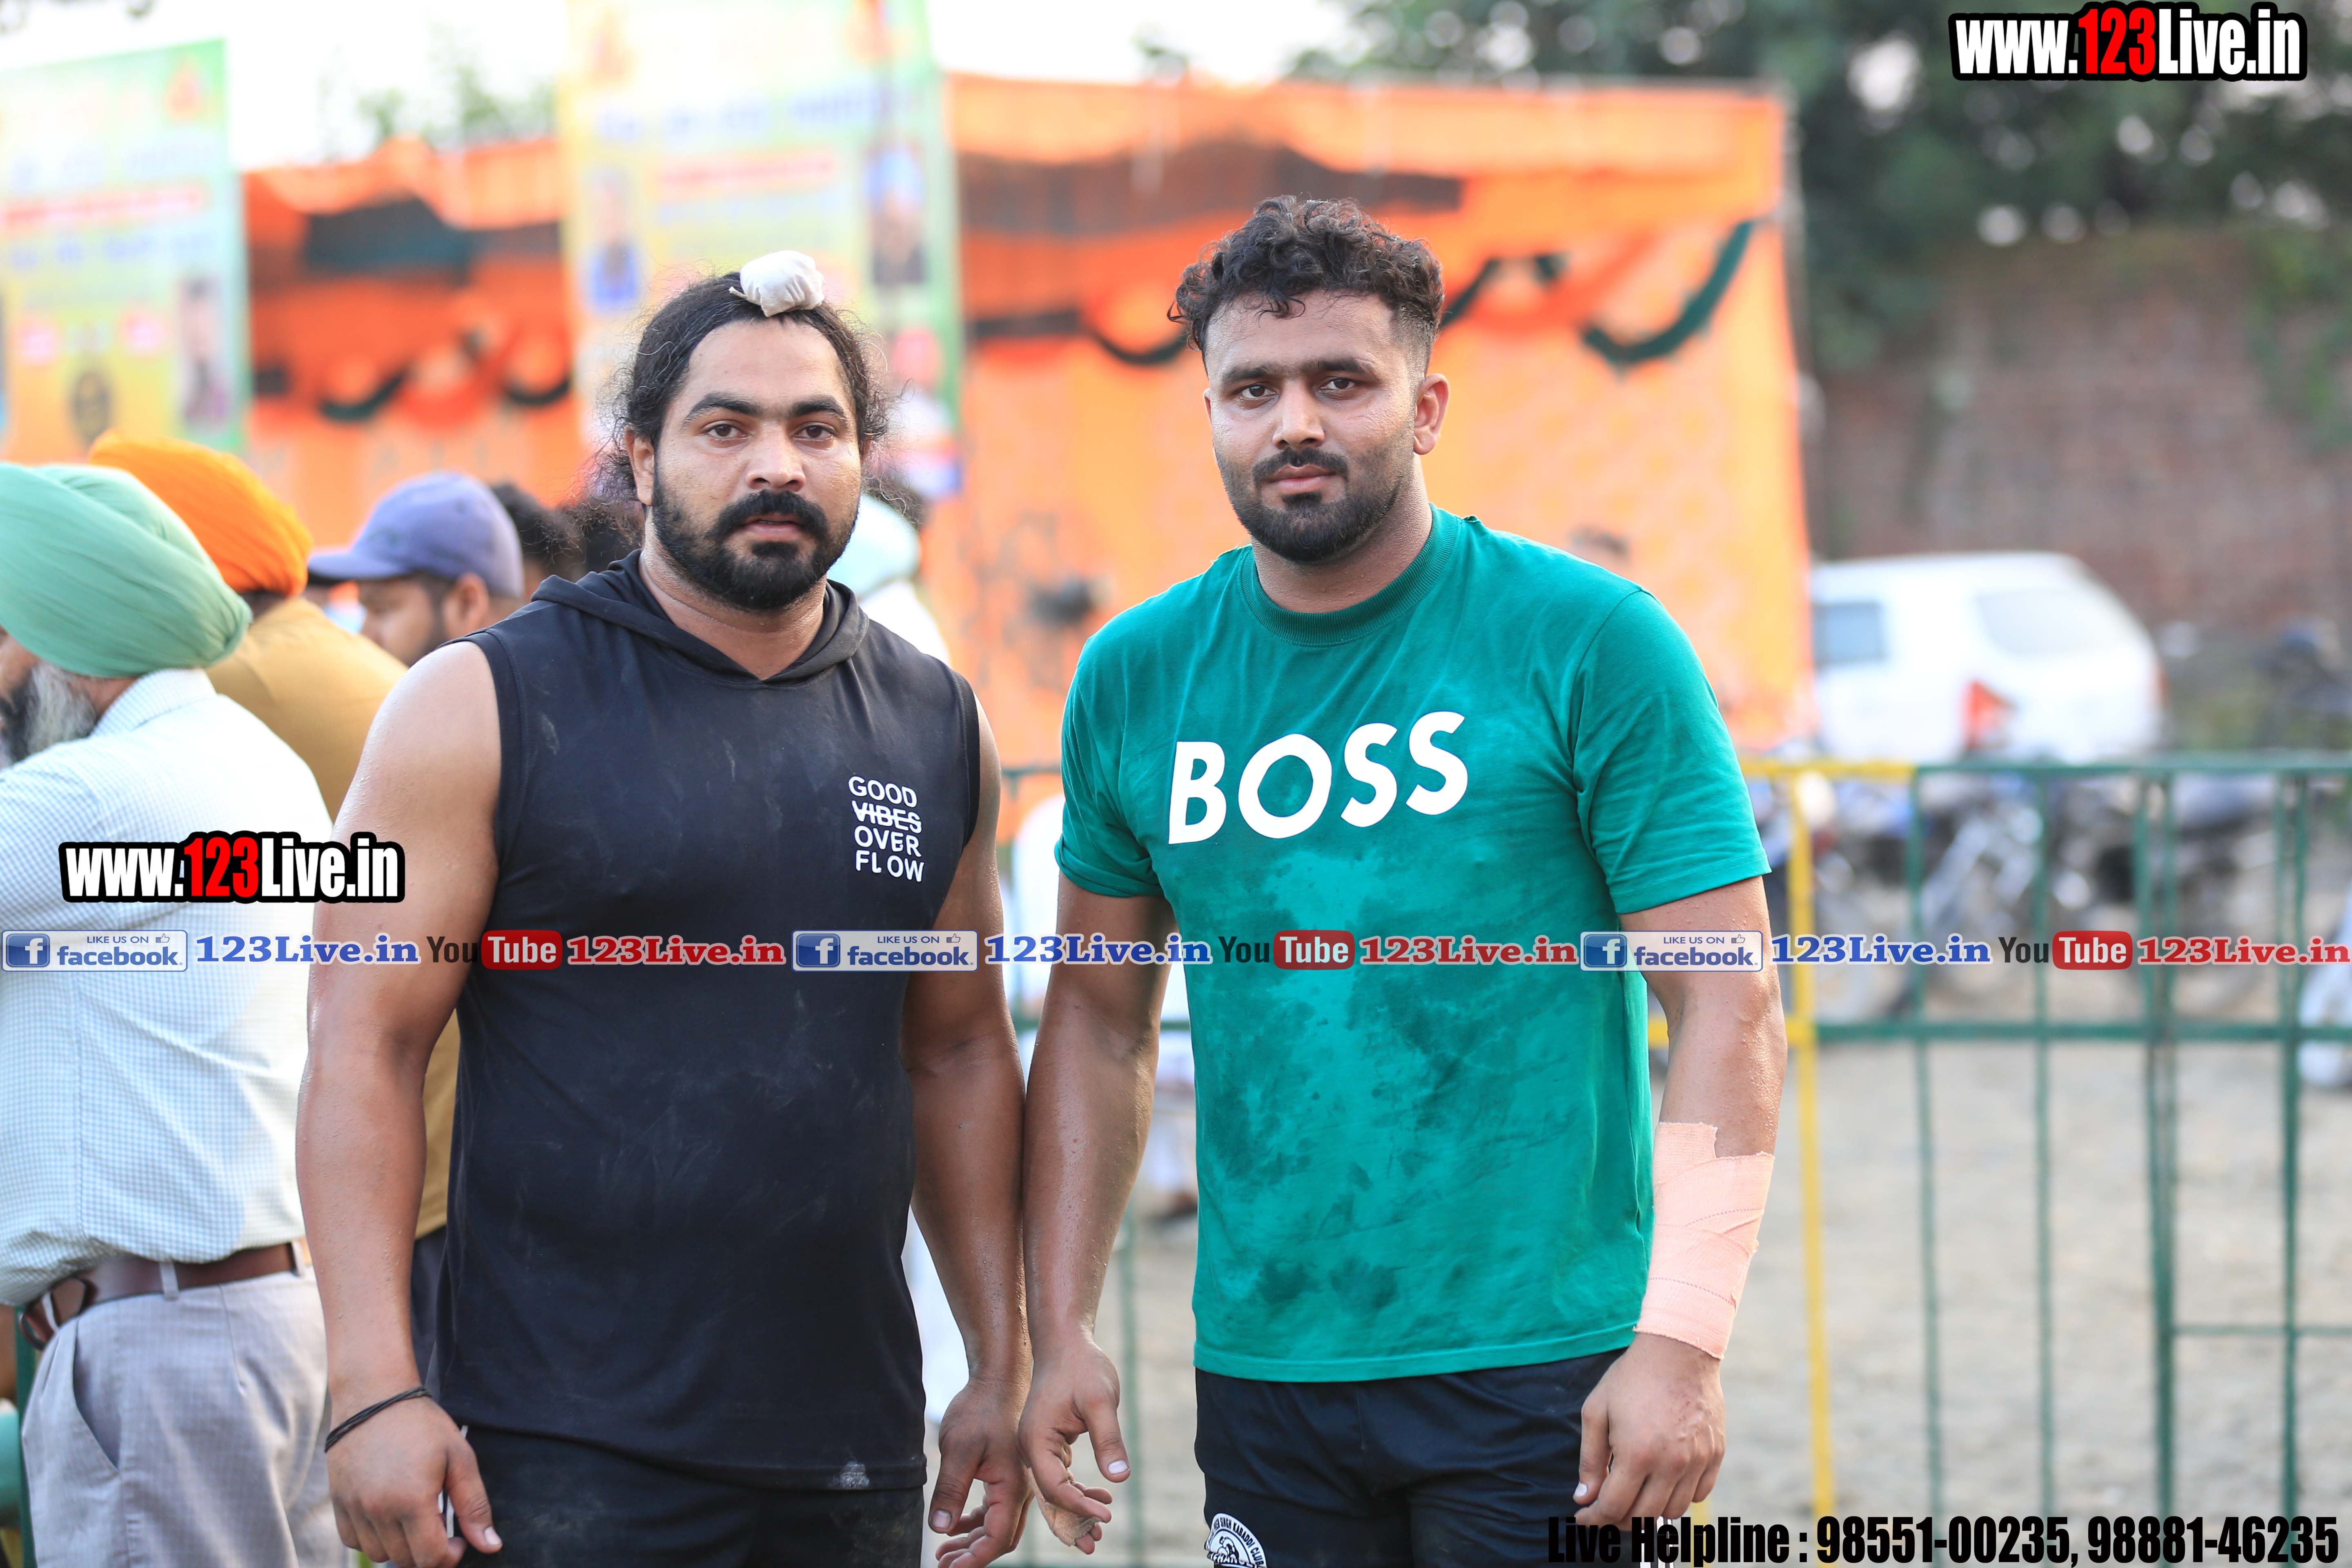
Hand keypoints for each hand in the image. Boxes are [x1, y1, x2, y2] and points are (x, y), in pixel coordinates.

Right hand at [327, 1394, 497, 1566]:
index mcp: (411, 1500)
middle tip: (439, 1520)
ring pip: (379, 1554)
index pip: (430, 1558)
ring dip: (400, 1546)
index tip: (458, 1540)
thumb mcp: (459, 1459)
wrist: (374, 1397)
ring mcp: (354, 1508)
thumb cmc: (422, 1424)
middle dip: (428, 1550)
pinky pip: (353, 1540)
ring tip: (414, 1514)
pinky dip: (372, 1537)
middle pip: (405, 1560)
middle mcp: (378, 1510)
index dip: (450, 1557)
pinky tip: (389, 1513)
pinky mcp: (337, 1502)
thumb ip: (474, 1506)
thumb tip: (491, 1547)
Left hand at [929, 1371, 1032, 1566]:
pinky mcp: (1007, 1476)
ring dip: (972, 1542)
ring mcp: (1016, 1483)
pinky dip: (976, 1524)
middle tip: (942, 1565)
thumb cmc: (979, 1410)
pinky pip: (995, 1510)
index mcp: (1014, 1487)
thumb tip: (939, 1528)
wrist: (997, 1380)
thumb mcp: (959, 1449)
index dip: (974, 1559)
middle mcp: (1021, 1490)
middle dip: (972, 1556)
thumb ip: (951, 1490)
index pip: (997, 1538)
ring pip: (997, 1526)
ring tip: (944, 1554)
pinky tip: (954, 1527)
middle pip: (999, 1538)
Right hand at [1017, 1338, 1127, 1553]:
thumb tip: (1120, 1478)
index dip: (1078, 1505)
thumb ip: (1108, 1439)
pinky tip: (1101, 1496)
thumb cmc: (1082, 1366)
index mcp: (1035, 1439)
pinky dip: (1077, 1489)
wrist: (1066, 1342)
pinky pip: (1060, 1474)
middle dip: (1072, 1519)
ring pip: (1054, 1488)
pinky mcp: (1048, 1442)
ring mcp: (1037, 1445)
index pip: (1054, 1486)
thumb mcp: (1101, 1400)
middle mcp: (1030, 1447)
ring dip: (1076, 1508)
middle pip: (1049, 1494)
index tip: (1105, 1515)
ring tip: (1100, 1529)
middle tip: (1095, 1541)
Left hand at [1573, 1334, 1724, 1525]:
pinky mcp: (1716, 1454)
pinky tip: (1662, 1481)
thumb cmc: (1632, 1378)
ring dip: (1649, 1511)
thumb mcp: (1597, 1412)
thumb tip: (1583, 1498)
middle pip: (1644, 1518)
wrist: (1679, 1349)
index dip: (1595, 1519)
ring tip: (1634, 1494)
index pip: (1614, 1507)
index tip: (1584, 1516)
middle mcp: (1671, 1464)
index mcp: (1638, 1454)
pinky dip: (1679, 1496)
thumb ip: (1589, 1459)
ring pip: (1673, 1511)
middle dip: (1618, 1521)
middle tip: (1606, 1508)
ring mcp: (1698, 1461)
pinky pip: (1699, 1494)